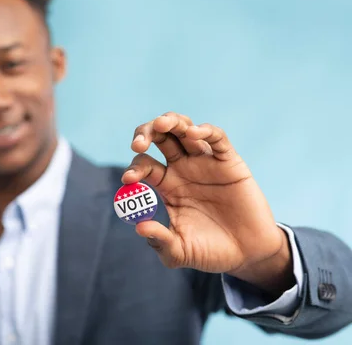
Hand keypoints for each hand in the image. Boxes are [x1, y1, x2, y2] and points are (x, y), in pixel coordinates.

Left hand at [123, 112, 293, 294]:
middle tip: (138, 144)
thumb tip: (139, 227)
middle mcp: (182, 168)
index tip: (128, 179)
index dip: (134, 169)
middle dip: (145, 134)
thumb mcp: (180, 252)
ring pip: (184, 129)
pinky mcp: (229, 161)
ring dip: (170, 121)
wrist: (248, 254)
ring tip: (161, 125)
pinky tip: (193, 132)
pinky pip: (216, 138)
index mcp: (166, 184)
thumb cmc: (210, 251)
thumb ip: (160, 242)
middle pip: (158, 138)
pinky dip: (204, 130)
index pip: (144, 165)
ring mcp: (205, 162)